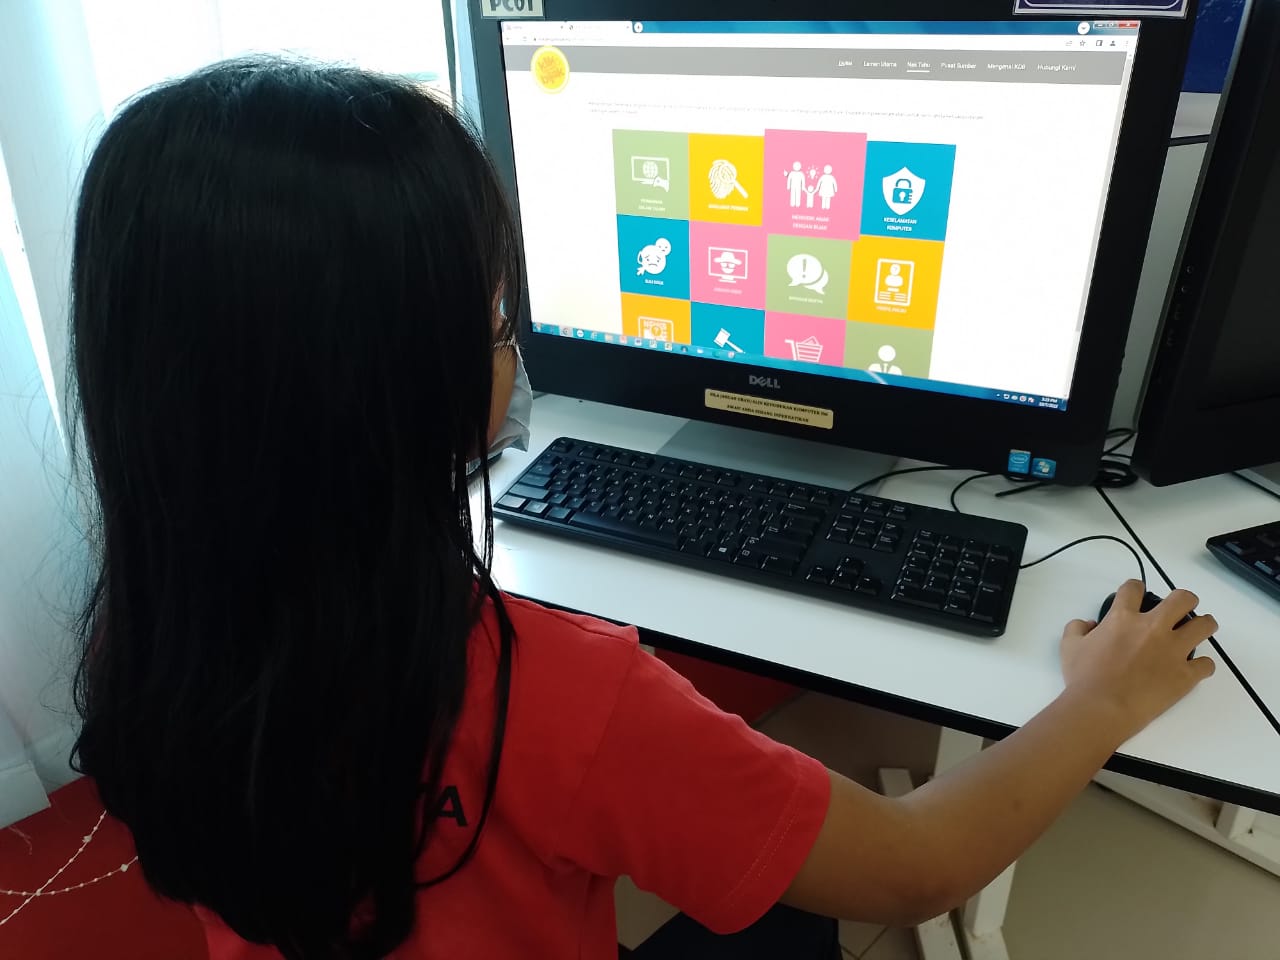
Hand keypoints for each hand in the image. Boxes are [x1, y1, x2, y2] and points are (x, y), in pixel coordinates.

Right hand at [1060, 580, 1216, 739]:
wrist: (1102, 709)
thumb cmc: (1083, 678)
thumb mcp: (1069, 647)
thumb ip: (1077, 628)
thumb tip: (1090, 624)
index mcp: (1123, 618)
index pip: (1134, 587)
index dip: (1135, 588)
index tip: (1136, 595)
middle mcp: (1153, 628)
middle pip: (1183, 598)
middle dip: (1183, 600)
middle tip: (1177, 611)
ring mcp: (1174, 651)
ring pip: (1205, 625)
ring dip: (1202, 626)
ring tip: (1195, 632)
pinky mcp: (1186, 675)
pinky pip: (1207, 664)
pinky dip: (1201, 666)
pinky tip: (1191, 669)